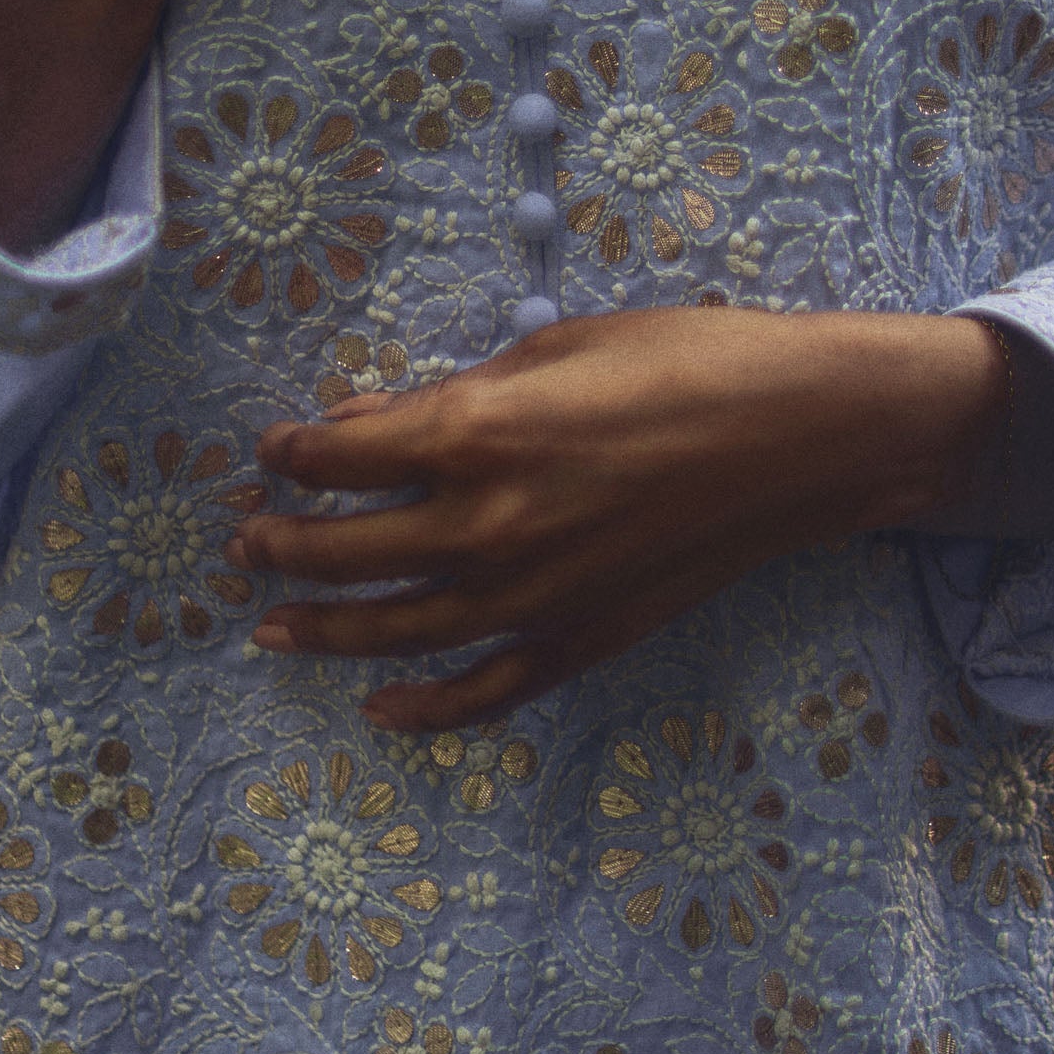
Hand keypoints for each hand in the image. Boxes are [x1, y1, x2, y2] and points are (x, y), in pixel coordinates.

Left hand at [236, 307, 1008, 729]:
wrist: (805, 433)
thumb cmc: (690, 359)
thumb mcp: (558, 344)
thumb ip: (455, 391)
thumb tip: (371, 421)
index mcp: (476, 432)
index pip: (341, 456)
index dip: (293, 455)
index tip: (275, 452)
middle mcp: (487, 525)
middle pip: (346, 549)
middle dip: (283, 543)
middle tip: (248, 539)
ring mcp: (534, 594)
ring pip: (395, 629)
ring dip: (324, 629)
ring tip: (273, 624)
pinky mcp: (582, 635)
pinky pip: (487, 688)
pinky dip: (428, 708)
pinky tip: (381, 708)